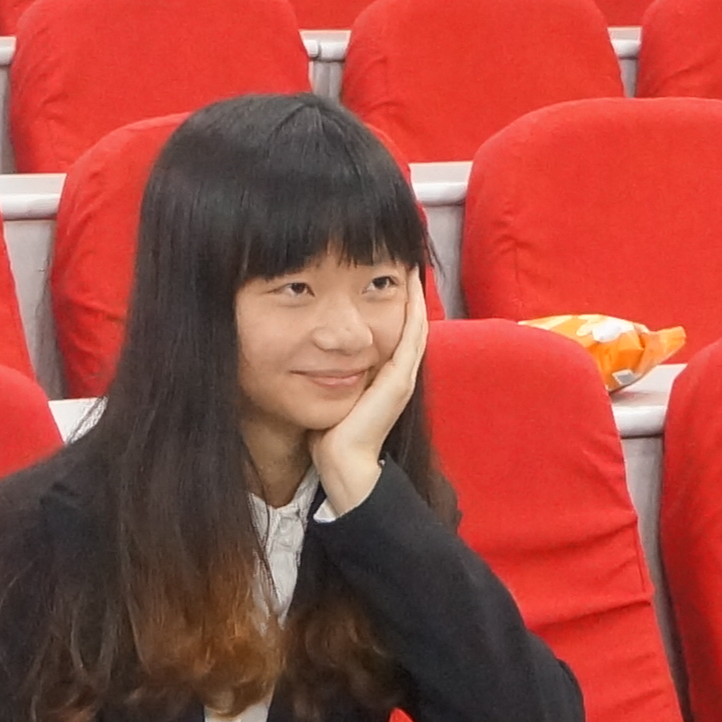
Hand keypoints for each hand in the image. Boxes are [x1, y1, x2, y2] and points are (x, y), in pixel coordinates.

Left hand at [312, 277, 430, 515]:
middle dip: (406, 291)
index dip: (393, 301)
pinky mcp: (399, 379)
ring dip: (413, 293)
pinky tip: (408, 284)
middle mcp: (397, 372)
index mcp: (383, 375)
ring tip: (409, 263)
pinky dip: (412, 308)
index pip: (392, 329)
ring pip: (414, 323)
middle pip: (408, 321)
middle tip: (404, 258)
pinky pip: (411, 335)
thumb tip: (306, 350)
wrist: (342, 463)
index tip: (384, 272)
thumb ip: (326, 371)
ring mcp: (402, 375)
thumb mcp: (329, 392)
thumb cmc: (329, 434)